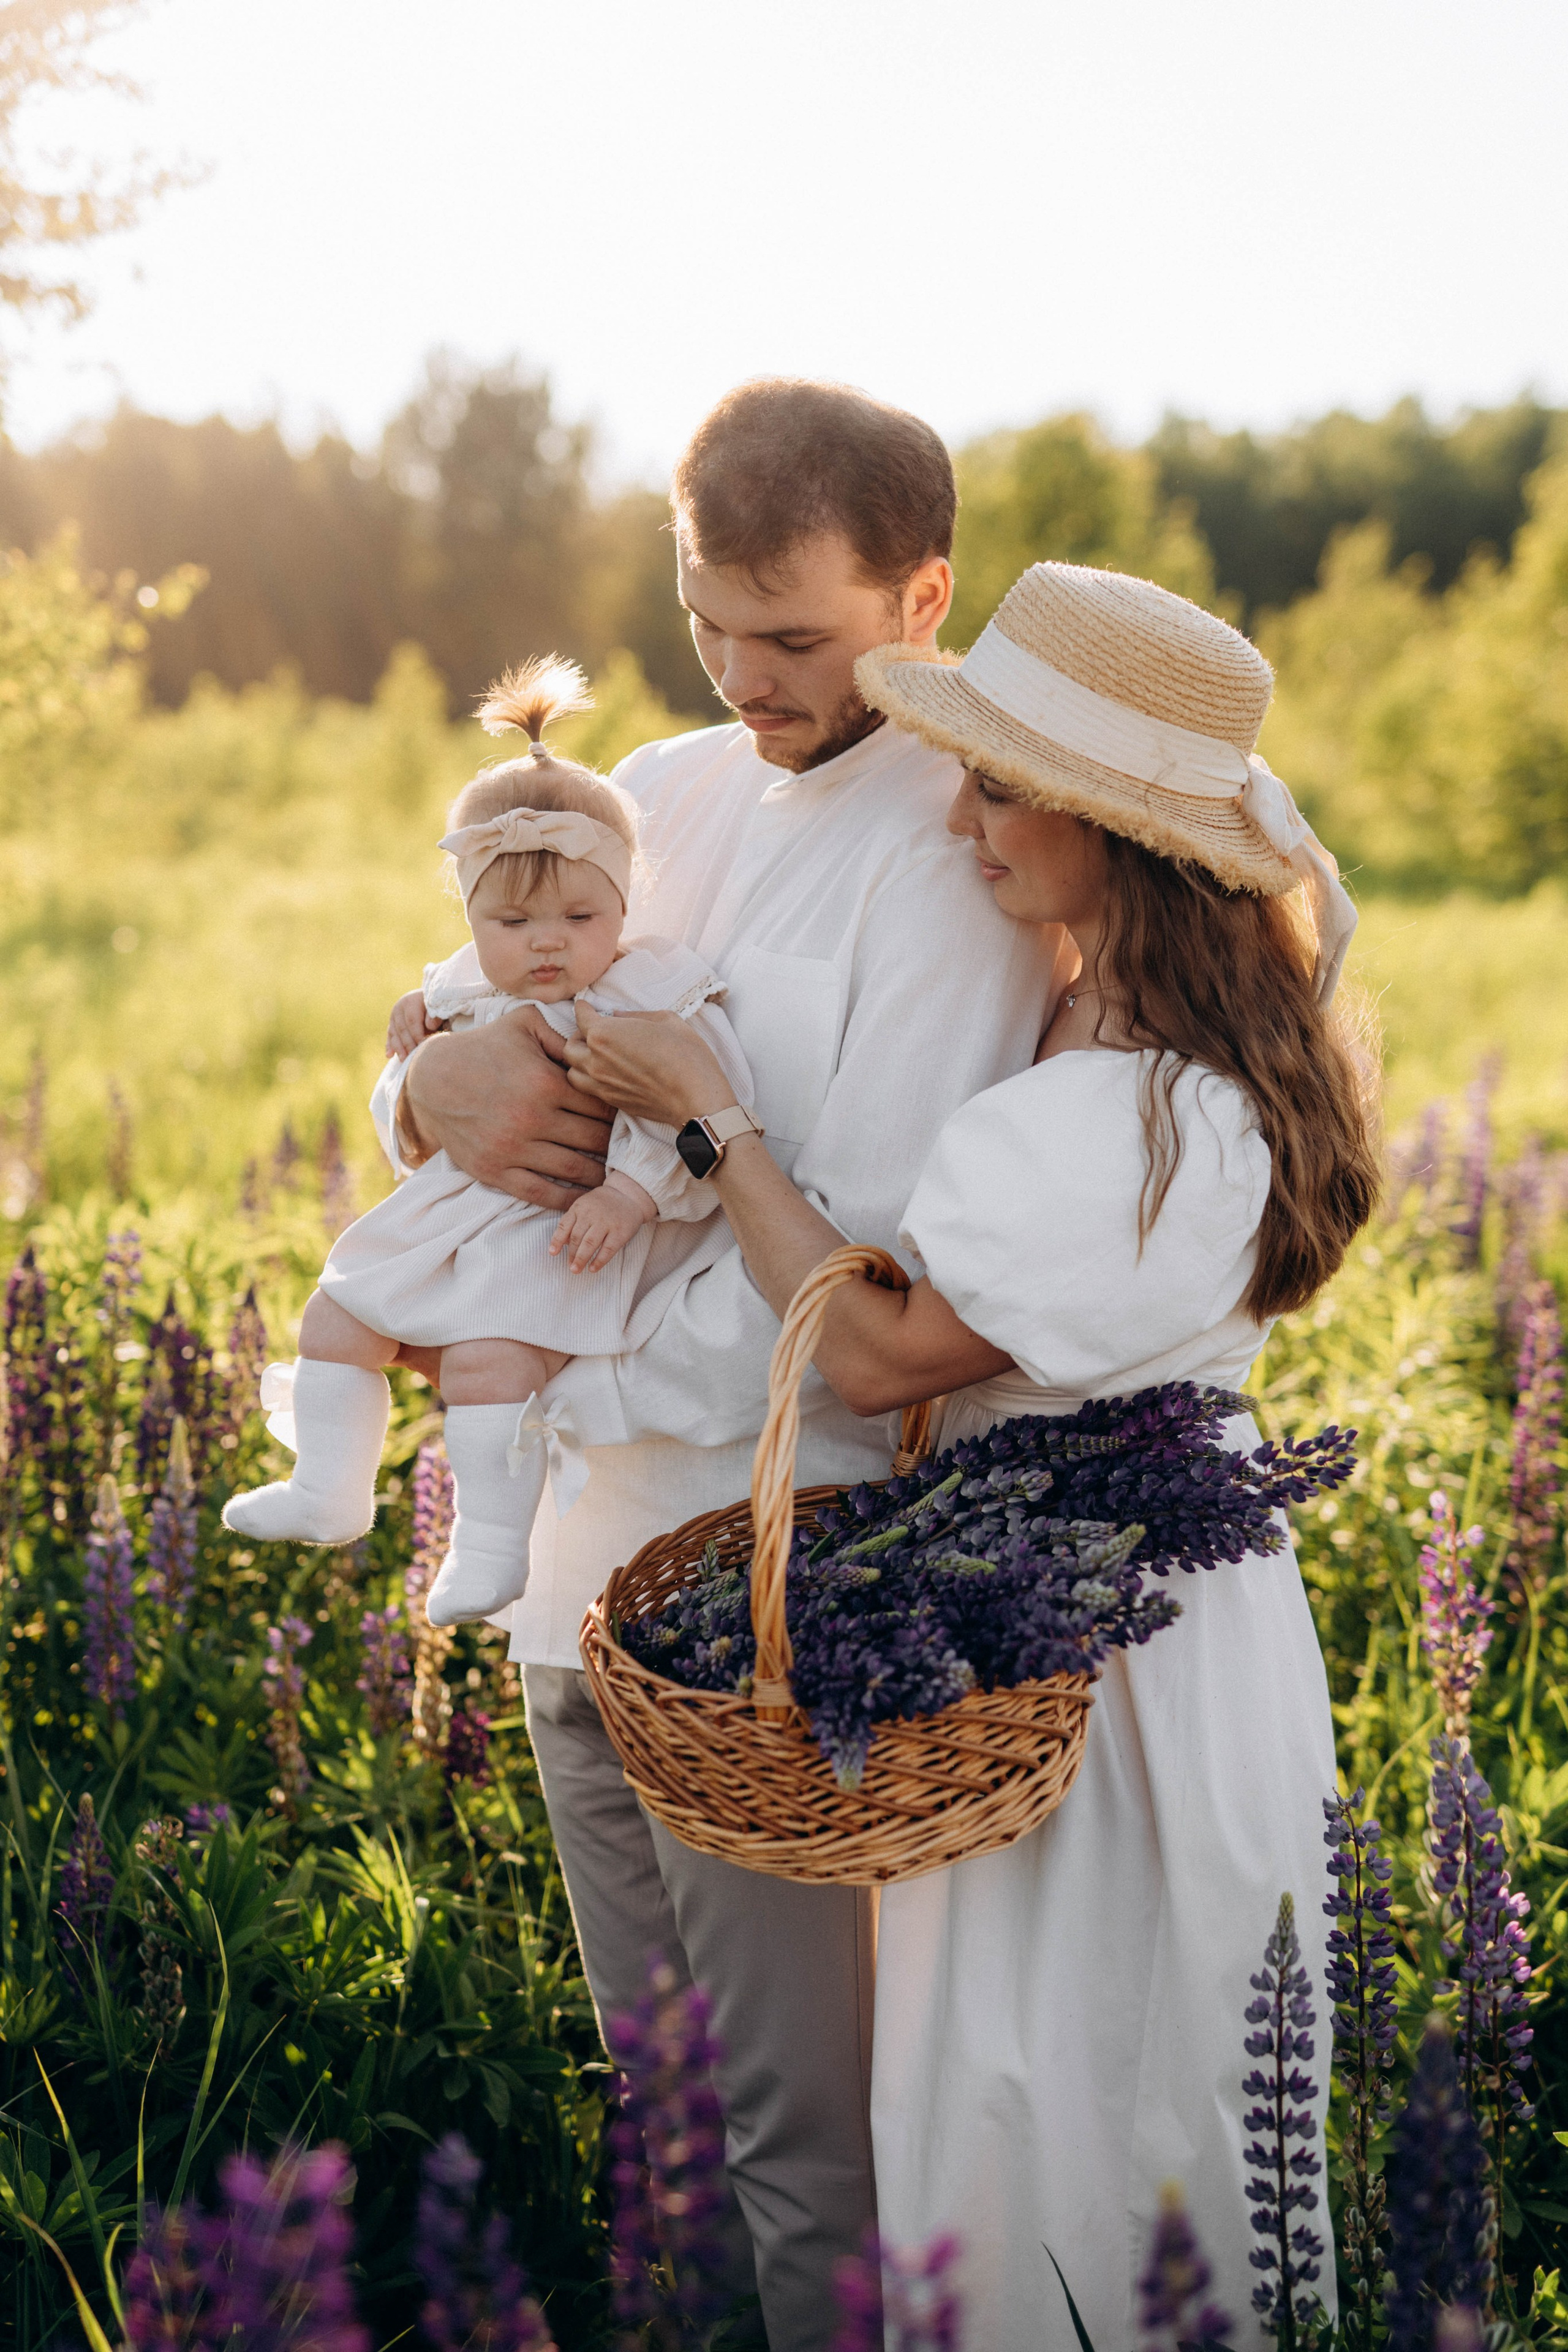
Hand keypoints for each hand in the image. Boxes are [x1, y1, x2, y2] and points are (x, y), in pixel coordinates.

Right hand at [386, 990, 442, 1059]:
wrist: (428, 999)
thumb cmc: (438, 1007)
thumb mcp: (439, 1008)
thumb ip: (436, 1016)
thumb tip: (429, 1025)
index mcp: (412, 1001)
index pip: (413, 1021)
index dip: (417, 1034)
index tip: (423, 1046)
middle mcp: (400, 1007)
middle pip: (402, 1028)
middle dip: (408, 1044)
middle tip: (413, 1057)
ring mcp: (394, 1015)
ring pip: (394, 1033)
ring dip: (398, 1048)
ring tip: (404, 1060)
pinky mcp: (392, 1022)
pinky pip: (390, 1035)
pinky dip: (389, 1045)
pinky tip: (389, 1055)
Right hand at [402, 1005, 613, 1207]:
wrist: (431, 1080)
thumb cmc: (483, 1048)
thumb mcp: (523, 1024)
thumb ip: (562, 1033)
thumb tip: (593, 1044)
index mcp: (545, 1083)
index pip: (601, 1106)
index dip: (618, 1112)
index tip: (625, 1117)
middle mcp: (532, 1119)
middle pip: (594, 1140)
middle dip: (613, 1144)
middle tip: (625, 1147)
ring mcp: (513, 1148)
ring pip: (574, 1169)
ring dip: (598, 1174)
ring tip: (611, 1173)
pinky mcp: (495, 1171)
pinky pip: (541, 1193)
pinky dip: (567, 1199)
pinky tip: (583, 1198)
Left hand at [550, 1177, 655, 1272]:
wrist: (628, 1195)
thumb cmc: (602, 1204)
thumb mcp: (584, 1206)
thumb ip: (573, 1221)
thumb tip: (562, 1243)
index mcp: (579, 1207)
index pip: (564, 1225)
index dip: (557, 1240)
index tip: (552, 1253)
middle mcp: (591, 1214)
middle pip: (576, 1237)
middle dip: (571, 1254)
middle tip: (570, 1266)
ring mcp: (606, 1223)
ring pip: (589, 1244)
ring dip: (581, 1259)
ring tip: (576, 1270)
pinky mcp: (620, 1232)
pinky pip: (607, 1249)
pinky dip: (599, 1261)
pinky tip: (593, 1268)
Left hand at [563, 1005, 733, 1126]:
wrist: (696, 1097)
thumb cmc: (685, 1054)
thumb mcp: (665, 1020)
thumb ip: (634, 1015)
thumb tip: (616, 1016)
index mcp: (604, 1033)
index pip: (580, 1016)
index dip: (583, 1007)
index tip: (586, 1005)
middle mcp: (595, 1060)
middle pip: (569, 1046)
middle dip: (579, 1035)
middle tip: (595, 1031)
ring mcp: (601, 1084)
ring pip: (572, 1072)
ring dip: (579, 1061)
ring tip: (595, 1055)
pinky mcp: (611, 1102)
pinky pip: (587, 1089)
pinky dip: (589, 1079)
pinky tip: (606, 1073)